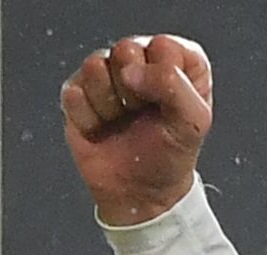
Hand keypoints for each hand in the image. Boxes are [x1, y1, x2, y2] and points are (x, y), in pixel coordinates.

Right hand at [61, 34, 213, 227]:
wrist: (139, 194)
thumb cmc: (169, 157)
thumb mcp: (193, 123)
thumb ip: (173, 85)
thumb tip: (129, 72)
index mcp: (176, 61)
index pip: (162, 46)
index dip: (161, 80)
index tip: (165, 107)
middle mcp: (140, 62)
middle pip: (125, 49)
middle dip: (133, 91)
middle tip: (140, 113)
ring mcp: (107, 76)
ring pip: (94, 66)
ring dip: (108, 104)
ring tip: (120, 120)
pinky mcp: (79, 94)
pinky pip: (73, 92)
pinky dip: (87, 119)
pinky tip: (101, 129)